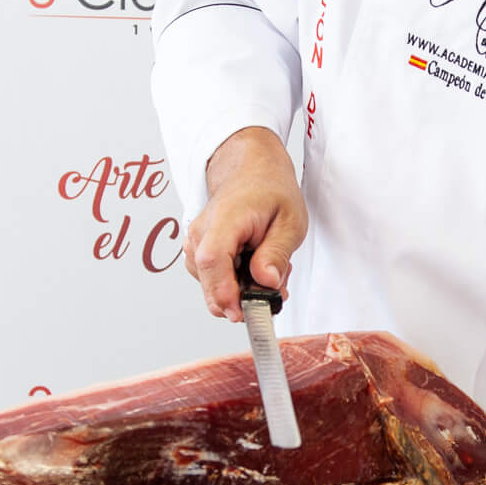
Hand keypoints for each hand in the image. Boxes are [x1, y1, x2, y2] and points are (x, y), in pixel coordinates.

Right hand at [185, 127, 308, 321]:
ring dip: (244, 289)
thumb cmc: (270, 190)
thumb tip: (267, 283)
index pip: (212, 260)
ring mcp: (196, 244)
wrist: (250, 170)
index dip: (224, 292)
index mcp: (225, 219)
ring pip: (214, 286)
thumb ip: (276, 254)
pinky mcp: (199, 254)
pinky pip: (215, 281)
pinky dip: (237, 283)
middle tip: (276, 290)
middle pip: (209, 282)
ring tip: (270, 265)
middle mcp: (201, 233)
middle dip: (243, 298)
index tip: (242, 313)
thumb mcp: (290, 220)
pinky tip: (256, 267)